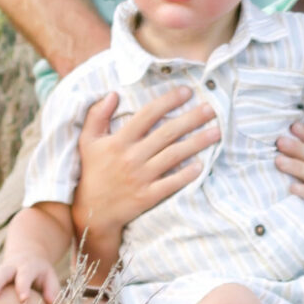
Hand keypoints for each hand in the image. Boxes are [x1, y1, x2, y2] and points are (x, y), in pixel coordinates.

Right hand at [0, 251, 63, 303]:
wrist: (26, 255)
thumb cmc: (40, 273)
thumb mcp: (50, 277)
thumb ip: (52, 289)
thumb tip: (51, 302)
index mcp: (27, 267)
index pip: (26, 274)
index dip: (24, 285)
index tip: (23, 298)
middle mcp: (10, 268)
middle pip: (1, 273)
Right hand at [72, 85, 219, 239]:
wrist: (91, 211)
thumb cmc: (92, 172)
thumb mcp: (87, 141)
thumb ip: (97, 115)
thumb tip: (113, 94)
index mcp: (118, 141)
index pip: (147, 115)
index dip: (168, 101)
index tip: (187, 91)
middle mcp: (131, 157)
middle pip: (167, 133)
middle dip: (192, 119)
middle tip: (211, 108)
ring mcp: (140, 178)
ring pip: (174, 156)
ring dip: (197, 143)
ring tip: (216, 132)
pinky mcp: (147, 196)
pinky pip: (171, 183)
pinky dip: (187, 175)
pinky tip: (202, 165)